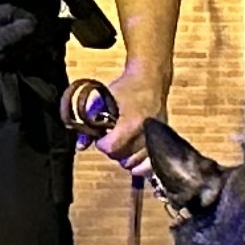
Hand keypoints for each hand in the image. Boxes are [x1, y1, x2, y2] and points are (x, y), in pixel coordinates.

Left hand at [86, 57, 167, 171]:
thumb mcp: (102, 100)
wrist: (150, 78)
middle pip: (124, 158)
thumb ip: (89, 123)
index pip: (112, 148)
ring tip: (122, 145)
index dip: (102, 144)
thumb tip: (81, 146)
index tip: (101, 137)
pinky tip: (135, 161)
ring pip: (137, 163)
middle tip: (111, 139)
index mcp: (132, 122)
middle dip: (113, 151)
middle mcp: (147, 132)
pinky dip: (142, 166)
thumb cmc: (127, 87)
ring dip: (126, 158)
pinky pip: (152, 163)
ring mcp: (157, 137)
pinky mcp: (163, 139)